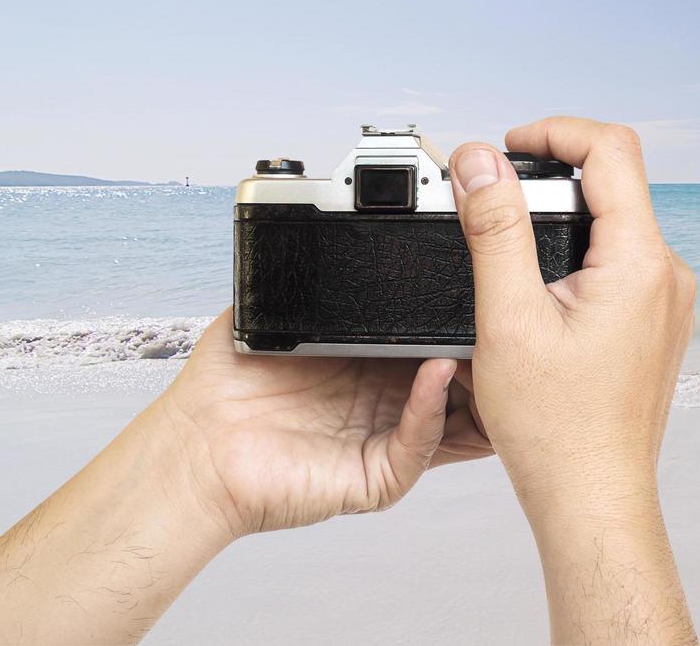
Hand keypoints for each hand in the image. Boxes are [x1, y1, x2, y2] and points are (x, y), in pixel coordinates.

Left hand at [0, 316, 494, 644]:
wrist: (192, 448)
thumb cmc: (223, 388)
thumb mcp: (277, 312)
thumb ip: (314, 278)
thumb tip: (337, 224)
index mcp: (373, 363)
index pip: (435, 340)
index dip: (462, 320)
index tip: (483, 285)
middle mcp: (386, 401)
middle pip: (459, 380)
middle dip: (487, 354)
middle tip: (507, 315)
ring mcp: (386, 439)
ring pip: (455, 419)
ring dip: (477, 387)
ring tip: (492, 346)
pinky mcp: (377, 475)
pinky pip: (417, 443)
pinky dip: (431, 409)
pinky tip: (437, 373)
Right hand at [451, 117, 696, 642]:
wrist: (593, 497)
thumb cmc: (557, 428)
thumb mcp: (508, 317)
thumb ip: (495, 230)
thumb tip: (481, 162)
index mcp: (641, 262)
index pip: (612, 150)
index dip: (556, 132)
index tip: (508, 147)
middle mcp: (668, 274)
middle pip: (616, 182)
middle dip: (552, 177)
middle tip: (495, 199)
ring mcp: (668, 301)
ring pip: (617, 223)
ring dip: (564, 218)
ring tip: (509, 248)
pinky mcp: (656, 323)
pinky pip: (621, 262)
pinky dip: (577, 255)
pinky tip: (538, 292)